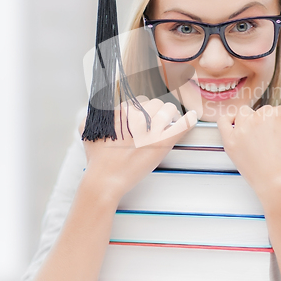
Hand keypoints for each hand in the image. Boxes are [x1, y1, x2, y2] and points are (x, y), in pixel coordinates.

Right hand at [79, 96, 196, 200]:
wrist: (105, 179)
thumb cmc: (97, 158)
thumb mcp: (87, 130)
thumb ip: (92, 115)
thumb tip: (99, 106)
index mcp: (122, 111)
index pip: (140, 101)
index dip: (143, 109)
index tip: (144, 117)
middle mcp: (137, 116)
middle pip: (156, 103)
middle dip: (157, 111)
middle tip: (157, 122)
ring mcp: (151, 128)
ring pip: (169, 110)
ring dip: (170, 115)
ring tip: (170, 122)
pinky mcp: (163, 142)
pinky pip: (182, 124)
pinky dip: (190, 119)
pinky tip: (193, 116)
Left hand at [217, 105, 280, 200]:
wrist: (280, 186)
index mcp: (276, 114)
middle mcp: (257, 118)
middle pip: (263, 112)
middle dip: (270, 123)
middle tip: (274, 140)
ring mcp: (241, 129)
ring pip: (244, 114)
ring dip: (251, 119)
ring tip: (257, 133)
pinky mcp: (230, 141)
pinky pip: (223, 122)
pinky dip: (227, 120)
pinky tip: (235, 125)